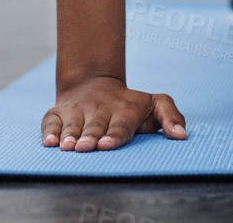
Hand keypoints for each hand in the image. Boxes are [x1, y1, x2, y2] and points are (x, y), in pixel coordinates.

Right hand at [41, 75, 186, 151]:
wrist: (95, 84)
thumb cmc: (130, 105)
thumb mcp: (156, 104)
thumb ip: (171, 116)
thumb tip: (182, 136)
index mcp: (125, 109)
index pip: (121, 124)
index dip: (115, 135)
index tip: (108, 144)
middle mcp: (99, 109)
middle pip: (94, 126)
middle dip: (90, 137)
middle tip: (86, 148)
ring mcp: (77, 110)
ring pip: (72, 125)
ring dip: (70, 136)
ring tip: (68, 147)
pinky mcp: (57, 112)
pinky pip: (50, 122)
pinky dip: (49, 132)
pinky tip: (50, 142)